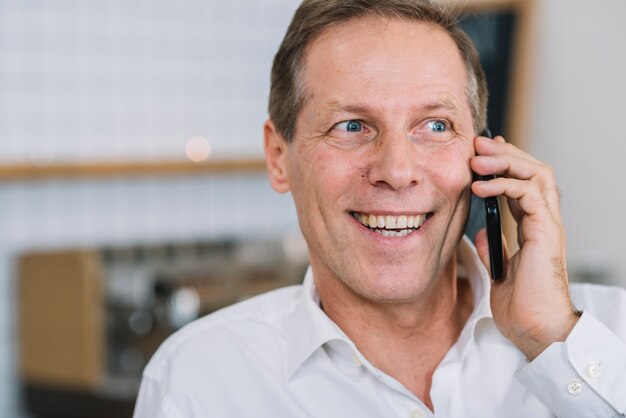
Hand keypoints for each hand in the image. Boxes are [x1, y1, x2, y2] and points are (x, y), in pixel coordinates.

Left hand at [471, 135, 579, 360]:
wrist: (535, 330)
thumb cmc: (521, 305)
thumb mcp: (500, 270)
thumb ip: (494, 248)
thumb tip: (481, 231)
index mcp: (534, 227)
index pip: (523, 182)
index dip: (504, 164)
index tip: (480, 153)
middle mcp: (544, 221)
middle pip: (533, 170)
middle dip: (504, 152)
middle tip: (476, 143)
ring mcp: (548, 225)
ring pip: (536, 174)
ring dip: (505, 161)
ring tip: (476, 158)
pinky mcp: (546, 232)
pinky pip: (528, 195)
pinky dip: (503, 185)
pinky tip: (479, 186)